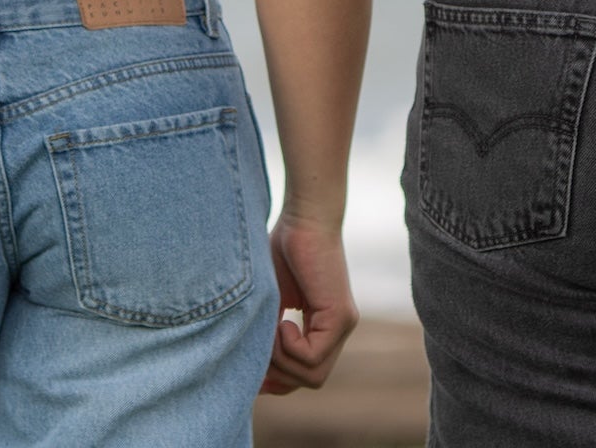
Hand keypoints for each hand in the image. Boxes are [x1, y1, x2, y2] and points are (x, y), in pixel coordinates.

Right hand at [260, 213, 357, 394]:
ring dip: (282, 360)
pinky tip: (283, 322)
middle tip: (259, 346)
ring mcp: (343, 325)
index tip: (253, 374)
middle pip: (310, 379)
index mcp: (323, 327)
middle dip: (279, 374)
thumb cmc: (283, 248)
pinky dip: (290, 348)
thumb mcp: (272, 301)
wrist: (304, 215)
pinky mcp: (341, 316)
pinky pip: (313, 357)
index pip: (306, 373)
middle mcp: (338, 330)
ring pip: (313, 375)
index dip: (279, 381)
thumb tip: (252, 371)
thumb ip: (269, 333)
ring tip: (271, 329)